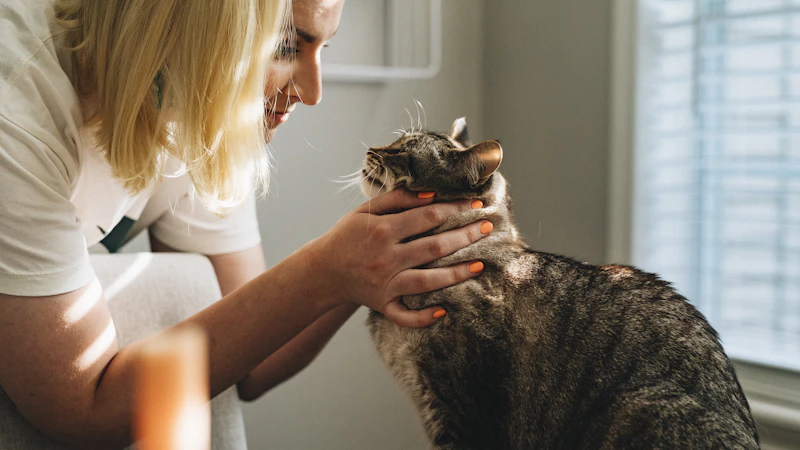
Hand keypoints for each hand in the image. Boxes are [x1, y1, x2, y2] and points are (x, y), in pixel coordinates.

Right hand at [309, 189, 490, 327]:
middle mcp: (386, 258)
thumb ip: (398, 199)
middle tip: (488, 227)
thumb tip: (432, 194)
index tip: (476, 203)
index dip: (455, 208)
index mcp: (383, 230)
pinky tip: (443, 311)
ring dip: (456, 274)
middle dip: (465, 236)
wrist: (322, 270)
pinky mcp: (382, 304)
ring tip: (480, 265)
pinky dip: (423, 317)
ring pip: (427, 281)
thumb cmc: (347, 235)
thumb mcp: (366, 211)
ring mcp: (385, 284)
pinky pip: (405, 316)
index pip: (428, 216)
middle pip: (434, 247)